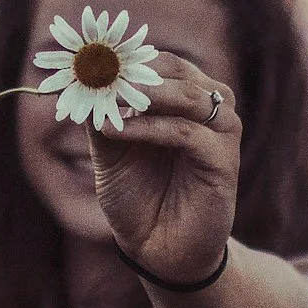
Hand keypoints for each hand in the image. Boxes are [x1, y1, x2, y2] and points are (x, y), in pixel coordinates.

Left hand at [86, 52, 239, 284]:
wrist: (158, 251)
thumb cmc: (139, 197)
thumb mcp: (111, 152)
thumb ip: (103, 115)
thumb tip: (83, 79)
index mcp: (187, 100)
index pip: (163, 62)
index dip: (127, 57)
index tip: (90, 58)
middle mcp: (210, 110)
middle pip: (177, 71)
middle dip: (134, 71)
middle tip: (97, 74)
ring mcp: (221, 134)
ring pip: (187, 96)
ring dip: (144, 94)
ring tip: (108, 101)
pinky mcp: (223, 162)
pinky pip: (186, 133)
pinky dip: (148, 127)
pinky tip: (117, 129)